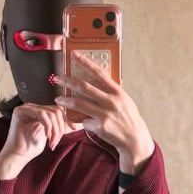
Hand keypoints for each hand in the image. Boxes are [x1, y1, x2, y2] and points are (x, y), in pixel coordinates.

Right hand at [0, 102, 82, 166]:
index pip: (58, 109)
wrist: (18, 156)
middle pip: (56, 110)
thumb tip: (81, 124)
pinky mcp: (21, 111)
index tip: (74, 129)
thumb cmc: (32, 147)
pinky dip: (48, 126)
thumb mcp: (52, 134)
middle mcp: (33, 107)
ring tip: (52, 142)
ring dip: (54, 129)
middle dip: (60, 127)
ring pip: (50, 113)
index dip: (67, 119)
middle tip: (56, 141)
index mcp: (40, 110)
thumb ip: (62, 127)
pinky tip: (46, 136)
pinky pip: (42, 114)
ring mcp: (26, 107)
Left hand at [53, 51, 154, 166]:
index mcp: (117, 92)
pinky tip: (87, 123)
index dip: (86, 63)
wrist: (134, 139)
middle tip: (58, 79)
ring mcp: (104, 113)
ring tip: (58, 99)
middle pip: (84, 86)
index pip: (99, 72)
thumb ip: (110, 92)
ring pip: (79, 103)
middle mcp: (110, 101)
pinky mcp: (99, 126)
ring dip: (66, 100)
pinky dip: (83, 121)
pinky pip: (85, 121)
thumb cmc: (129, 119)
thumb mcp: (124, 101)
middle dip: (68, 81)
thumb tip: (95, 84)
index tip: (75, 55)